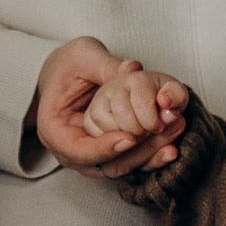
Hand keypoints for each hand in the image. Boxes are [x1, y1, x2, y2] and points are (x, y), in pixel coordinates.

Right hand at [31, 37, 186, 175]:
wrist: (64, 73)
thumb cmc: (68, 64)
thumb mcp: (83, 56)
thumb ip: (106, 66)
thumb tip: (132, 69)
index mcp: (53, 128)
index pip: (78, 150)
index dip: (104, 148)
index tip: (130, 137)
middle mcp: (69, 150)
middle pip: (103, 165)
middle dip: (136, 153)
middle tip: (164, 132)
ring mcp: (87, 157)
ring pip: (119, 168)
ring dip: (147, 157)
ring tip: (172, 141)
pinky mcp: (105, 155)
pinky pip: (127, 162)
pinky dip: (148, 157)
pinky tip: (170, 148)